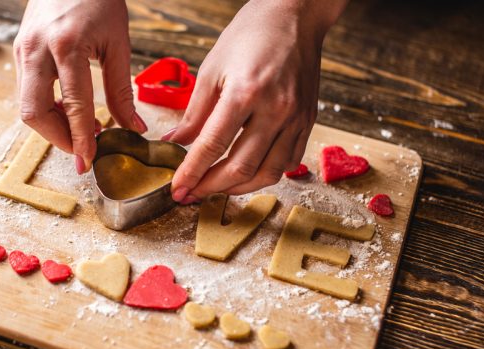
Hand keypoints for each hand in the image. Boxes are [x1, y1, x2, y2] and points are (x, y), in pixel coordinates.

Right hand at [14, 0, 146, 173]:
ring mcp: (23, 50)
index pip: (73, 106)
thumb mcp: (118, 42)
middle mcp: (37, 49)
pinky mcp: (18, 51)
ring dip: (51, 126)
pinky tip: (66, 111)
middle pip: (34, 113)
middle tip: (82, 151)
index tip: (89, 161)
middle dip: (58, 139)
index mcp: (67, 45)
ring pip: (26, 106)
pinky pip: (26, 92)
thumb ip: (122, 89)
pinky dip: (45, 109)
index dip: (81, 138)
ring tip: (79, 130)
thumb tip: (133, 128)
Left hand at [163, 0, 346, 202]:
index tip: (177, 189)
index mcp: (246, 92)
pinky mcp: (308, 121)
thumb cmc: (250, 35)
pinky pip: (288, 162)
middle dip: (211, 187)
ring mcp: (296, 118)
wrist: (295, 16)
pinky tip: (246, 174)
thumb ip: (194, 113)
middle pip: (241, 167)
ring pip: (268, 173)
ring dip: (238, 188)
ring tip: (215, 189)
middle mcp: (276, 109)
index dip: (191, 172)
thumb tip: (174, 143)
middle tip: (191, 196)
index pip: (212, 146)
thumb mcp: (212, 69)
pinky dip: (265, 175)